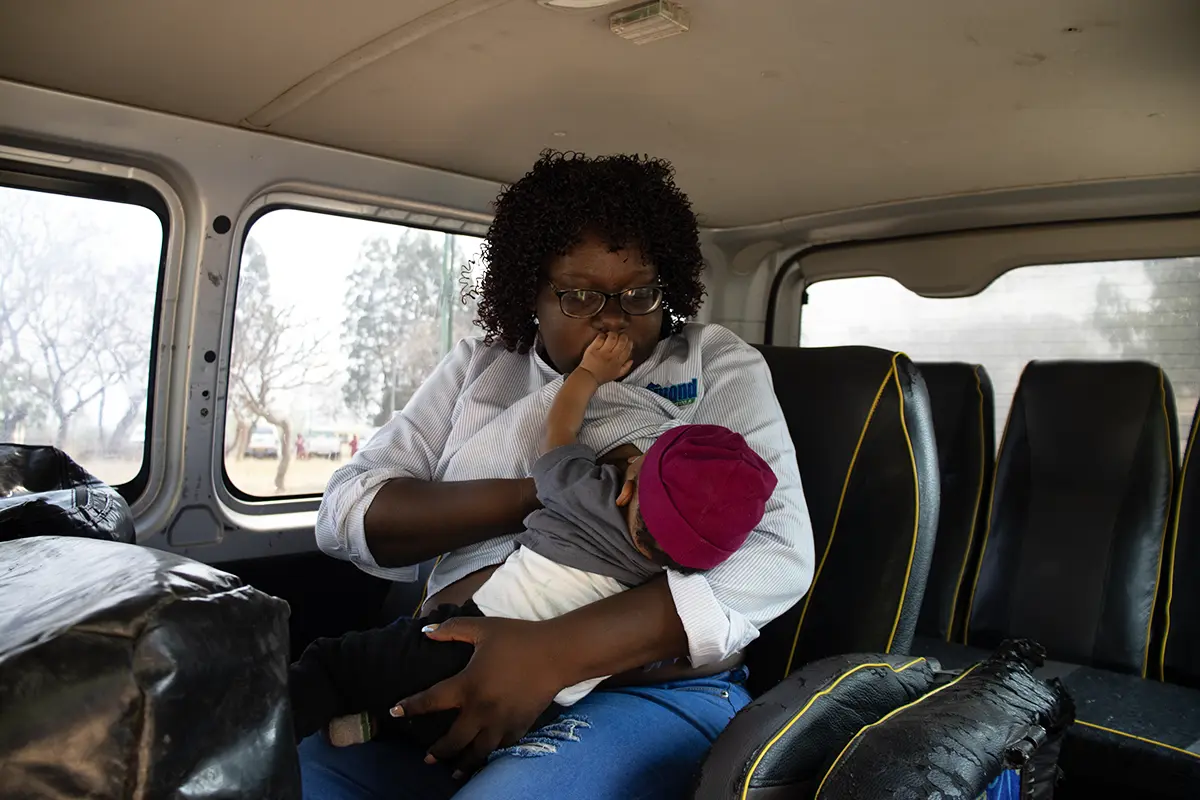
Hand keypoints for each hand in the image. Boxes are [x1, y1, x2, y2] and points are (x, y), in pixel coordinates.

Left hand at [392, 616, 569, 777]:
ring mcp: (501, 722)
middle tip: (428, 758)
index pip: (430, 701)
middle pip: (453, 740)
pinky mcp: (520, 726)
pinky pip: (501, 747)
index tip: (395, 712)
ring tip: (454, 769)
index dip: (410, 707)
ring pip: (477, 752)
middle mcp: (481, 710)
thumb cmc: (518, 638)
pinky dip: (491, 753)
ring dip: (463, 762)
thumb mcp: (483, 629)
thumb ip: (452, 630)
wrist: (557, 653)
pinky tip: (486, 754)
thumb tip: (427, 632)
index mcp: (467, 685)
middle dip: (438, 752)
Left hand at [578, 332, 633, 384]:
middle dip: (622, 336)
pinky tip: (602, 336)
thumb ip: (626, 368)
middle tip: (620, 336)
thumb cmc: (602, 376)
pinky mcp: (593, 349)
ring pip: (612, 337)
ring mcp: (602, 352)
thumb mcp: (616, 375)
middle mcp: (612, 357)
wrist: (588, 377)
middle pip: (621, 341)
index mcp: (618, 363)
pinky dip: (602, 335)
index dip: (629, 343)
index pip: (627, 349)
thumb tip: (631, 360)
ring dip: (612, 334)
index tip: (627, 340)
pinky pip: (600, 338)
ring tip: (610, 335)